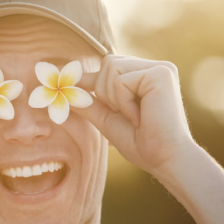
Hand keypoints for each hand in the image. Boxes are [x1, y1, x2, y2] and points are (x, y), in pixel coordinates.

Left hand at [75, 55, 194, 175]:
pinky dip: (123, 102)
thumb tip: (63, 91)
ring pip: (112, 68)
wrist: (164, 159)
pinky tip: (141, 116)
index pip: (108, 67)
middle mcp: (154, 68)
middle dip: (105, 92)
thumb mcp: (107, 120)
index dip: (85, 76)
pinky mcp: (161, 73)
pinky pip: (121, 80)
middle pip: (107, 63)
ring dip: (114, 97)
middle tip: (124, 115)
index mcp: (145, 76)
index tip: (60, 79)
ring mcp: (160, 68)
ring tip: (134, 116)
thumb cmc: (141, 144)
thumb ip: (88, 103)